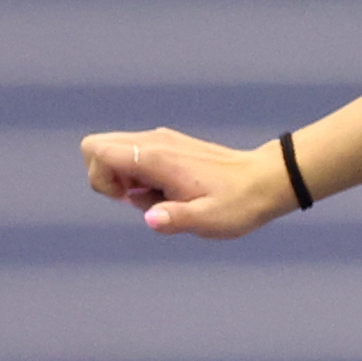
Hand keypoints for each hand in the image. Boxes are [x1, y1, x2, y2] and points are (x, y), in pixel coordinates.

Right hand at [83, 128, 291, 238]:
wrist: (265, 181)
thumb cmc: (237, 204)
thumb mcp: (208, 220)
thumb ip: (176, 219)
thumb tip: (151, 220)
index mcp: (156, 157)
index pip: (97, 151)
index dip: (101, 180)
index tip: (131, 199)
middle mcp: (153, 142)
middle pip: (96, 146)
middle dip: (106, 178)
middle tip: (140, 197)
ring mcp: (160, 140)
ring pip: (114, 152)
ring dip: (123, 179)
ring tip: (161, 197)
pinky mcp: (168, 146)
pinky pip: (134, 157)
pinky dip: (139, 176)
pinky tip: (169, 191)